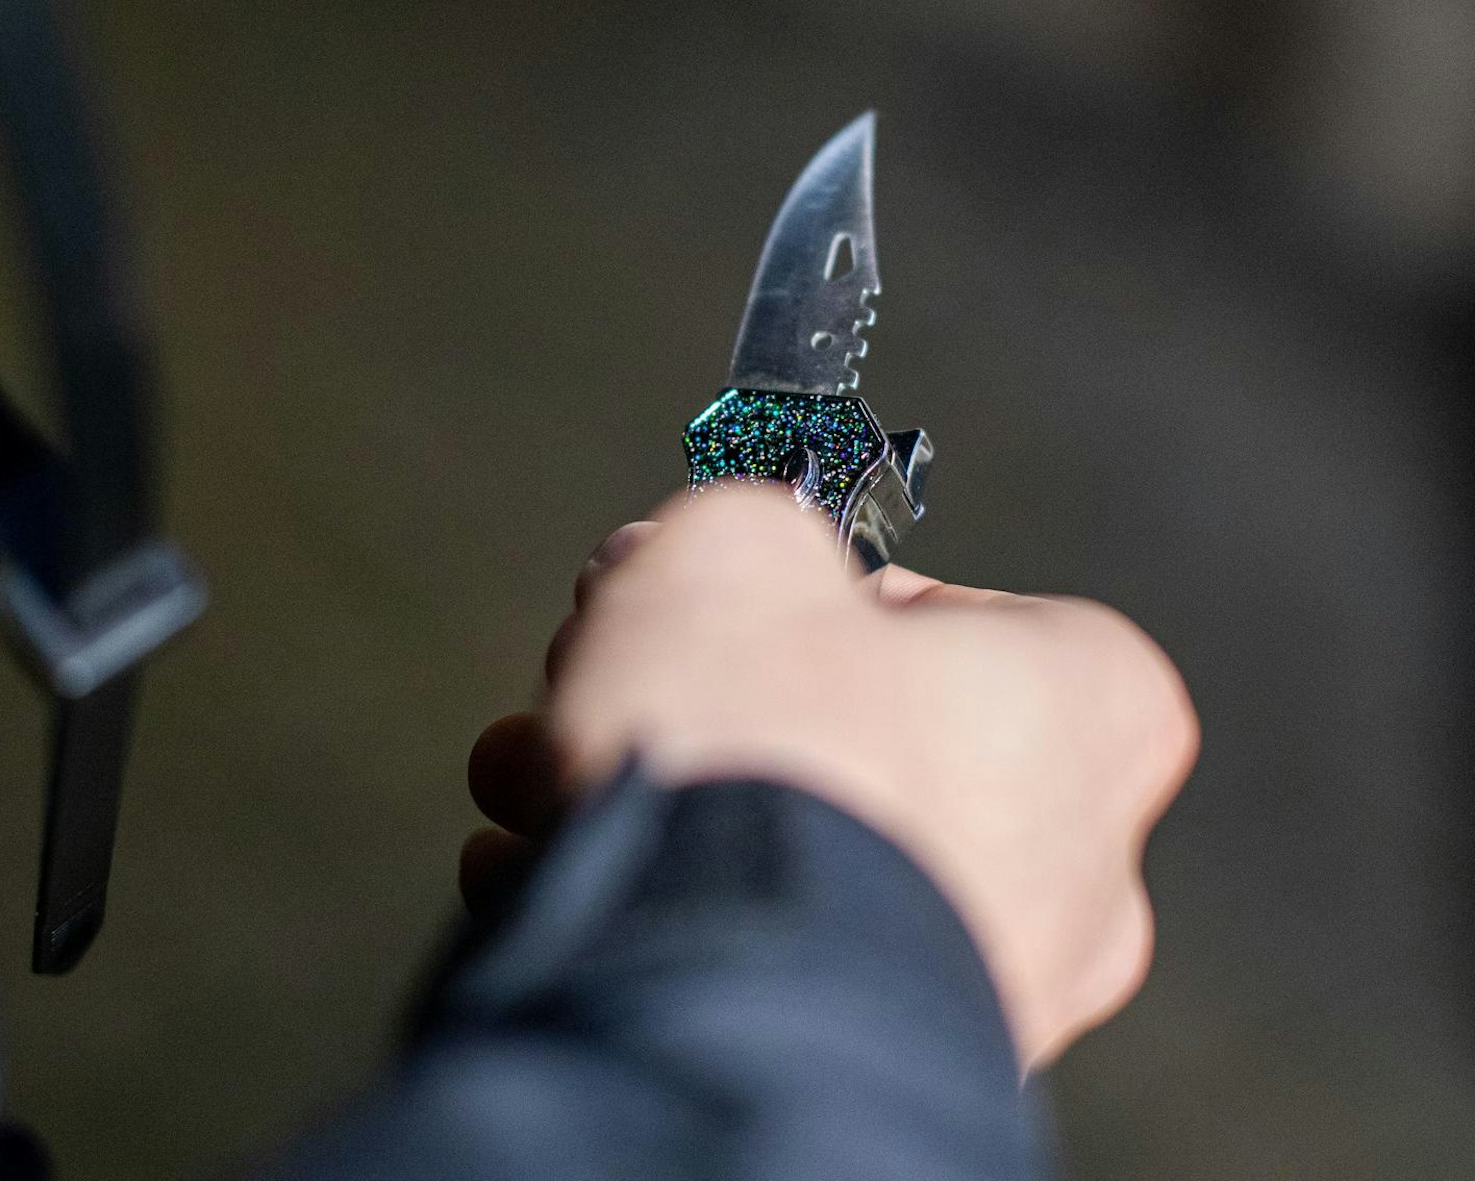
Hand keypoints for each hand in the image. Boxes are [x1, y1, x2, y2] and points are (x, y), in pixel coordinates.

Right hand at [464, 484, 1196, 1068]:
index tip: (719, 599)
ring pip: (798, 859)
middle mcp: (1076, 868)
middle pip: (855, 738)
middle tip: (592, 674)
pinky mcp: (893, 1080)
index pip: (952, 612)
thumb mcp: (735, 549)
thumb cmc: (764, 749)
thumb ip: (744, 532)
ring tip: (521, 778)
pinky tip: (542, 873)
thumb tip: (714, 566)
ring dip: (653, 800)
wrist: (720, 1001)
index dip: (809, 592)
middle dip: (702, 702)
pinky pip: (765, 966)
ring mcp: (994, 994)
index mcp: (1090, 709)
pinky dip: (657, 912)